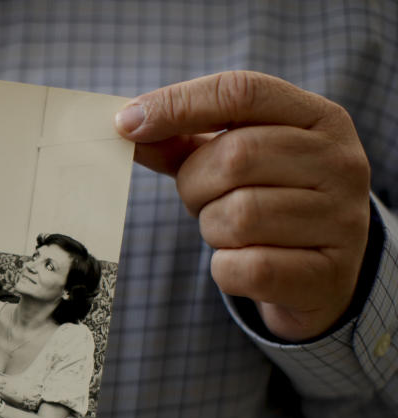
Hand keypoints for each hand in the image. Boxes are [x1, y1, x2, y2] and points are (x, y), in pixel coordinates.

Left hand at [115, 71, 370, 340]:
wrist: (325, 274)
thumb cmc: (269, 202)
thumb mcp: (238, 161)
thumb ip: (183, 141)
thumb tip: (125, 125)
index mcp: (320, 118)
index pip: (241, 92)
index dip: (177, 104)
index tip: (125, 124)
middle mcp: (341, 162)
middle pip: (234, 156)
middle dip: (195, 183)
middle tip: (201, 199)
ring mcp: (341, 219)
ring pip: (239, 216)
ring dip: (212, 228)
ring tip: (230, 231)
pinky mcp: (326, 274)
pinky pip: (245, 268)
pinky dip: (226, 269)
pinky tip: (243, 263)